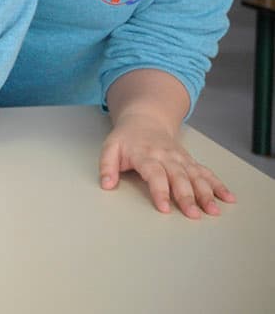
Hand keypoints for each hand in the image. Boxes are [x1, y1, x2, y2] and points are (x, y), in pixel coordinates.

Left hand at [99, 113, 234, 218]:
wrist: (145, 119)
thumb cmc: (127, 138)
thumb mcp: (110, 148)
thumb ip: (107, 166)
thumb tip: (106, 184)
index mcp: (145, 155)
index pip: (154, 174)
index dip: (160, 191)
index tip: (164, 208)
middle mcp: (166, 157)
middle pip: (179, 178)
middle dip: (187, 197)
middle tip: (194, 215)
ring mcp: (180, 159)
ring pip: (195, 176)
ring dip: (206, 193)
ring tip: (214, 210)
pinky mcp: (189, 161)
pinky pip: (206, 172)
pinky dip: (218, 185)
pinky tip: (227, 197)